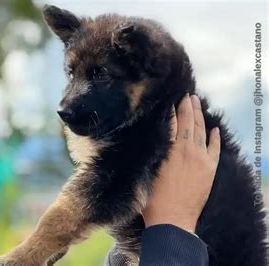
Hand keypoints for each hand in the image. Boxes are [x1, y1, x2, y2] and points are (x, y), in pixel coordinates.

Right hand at [142, 94, 220, 232]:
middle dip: (188, 106)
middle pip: (189, 122)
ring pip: (202, 131)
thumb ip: (152, 151)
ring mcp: (201, 159)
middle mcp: (188, 150)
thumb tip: (151, 134)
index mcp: (171, 149)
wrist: (172, 220)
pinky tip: (214, 128)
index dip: (172, 108)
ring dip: (199, 116)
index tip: (171, 96)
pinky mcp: (209, 170)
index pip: (173, 122)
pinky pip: (214, 148)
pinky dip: (214, 137)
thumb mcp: (146, 170)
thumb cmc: (153, 198)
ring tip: (197, 103)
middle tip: (187, 94)